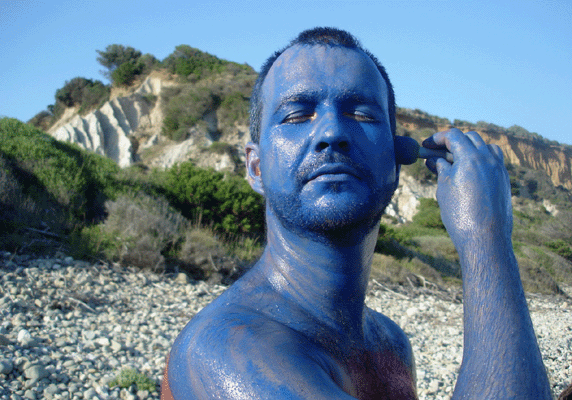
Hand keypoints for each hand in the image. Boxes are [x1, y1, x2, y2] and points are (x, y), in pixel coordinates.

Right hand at [423, 128, 511, 248]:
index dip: (437, 138)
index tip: (426, 145)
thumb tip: (435, 159)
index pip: (453, 136)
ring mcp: (499, 169)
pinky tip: (470, 172)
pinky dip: (481, 159)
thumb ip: (441, 169)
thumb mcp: (444, 188)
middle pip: (470, 138)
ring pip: (485, 146)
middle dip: (452, 142)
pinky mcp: (504, 180)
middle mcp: (488, 159)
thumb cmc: (460, 214)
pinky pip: (493, 160)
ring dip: (469, 148)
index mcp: (470, 157)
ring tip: (455, 161)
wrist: (484, 238)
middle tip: (437, 153)